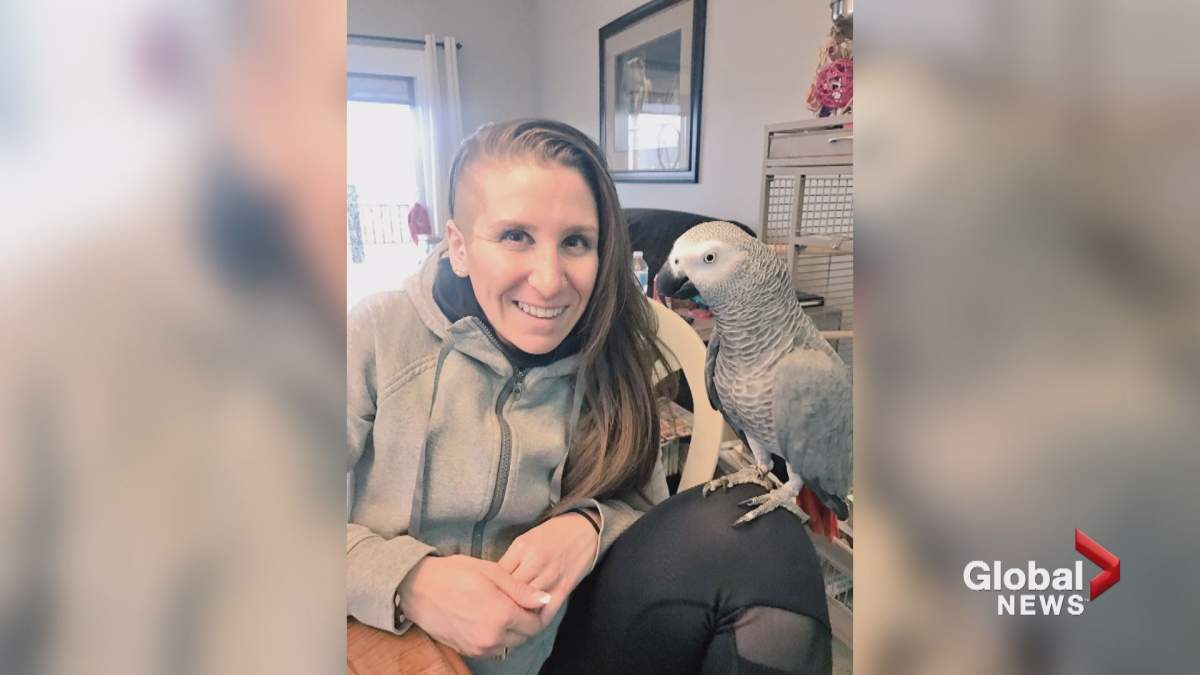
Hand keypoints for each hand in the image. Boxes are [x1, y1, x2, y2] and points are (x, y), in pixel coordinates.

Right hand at [396, 555, 551, 657]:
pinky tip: (487, 618)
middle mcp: (492, 637)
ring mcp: (478, 647)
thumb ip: (521, 590)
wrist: (416, 589)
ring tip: (501, 609)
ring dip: (512, 631)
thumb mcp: (491, 572)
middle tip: (518, 603)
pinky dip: (496, 637)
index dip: (538, 612)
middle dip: (526, 621)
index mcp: (501, 615)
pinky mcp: (467, 651)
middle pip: (524, 637)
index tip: (532, 601)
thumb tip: (545, 600)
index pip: (535, 623)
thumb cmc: (453, 574)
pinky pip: (492, 648)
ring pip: (509, 644)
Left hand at [498, 511, 598, 628]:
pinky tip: (527, 625)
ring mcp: (550, 577)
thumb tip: (493, 583)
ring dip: (515, 615)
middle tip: (491, 614)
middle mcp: (535, 563)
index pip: (498, 575)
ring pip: (526, 604)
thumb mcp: (524, 540)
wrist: (584, 530)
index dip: (488, 589)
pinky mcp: (564, 589)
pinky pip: (546, 612)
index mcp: (521, 548)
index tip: (482, 598)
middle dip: (499, 603)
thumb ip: (509, 561)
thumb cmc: (551, 534)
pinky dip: (535, 621)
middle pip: (510, 591)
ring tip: (505, 622)